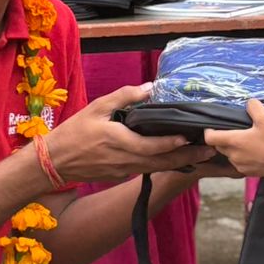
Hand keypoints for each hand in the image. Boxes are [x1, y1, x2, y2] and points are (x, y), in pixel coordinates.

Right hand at [45, 84, 206, 183]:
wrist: (54, 162)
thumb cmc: (73, 133)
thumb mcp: (96, 107)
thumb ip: (124, 97)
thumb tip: (149, 88)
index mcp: (120, 142)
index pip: (152, 146)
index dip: (173, 143)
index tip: (191, 138)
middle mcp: (126, 160)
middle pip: (163, 162)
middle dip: (188, 157)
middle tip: (210, 151)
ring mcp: (124, 170)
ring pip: (157, 168)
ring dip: (180, 163)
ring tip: (200, 156)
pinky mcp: (120, 174)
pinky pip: (147, 170)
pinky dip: (164, 165)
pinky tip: (175, 159)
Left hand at [203, 99, 263, 177]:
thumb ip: (254, 107)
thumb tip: (249, 103)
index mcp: (234, 141)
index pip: (210, 138)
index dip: (209, 131)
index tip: (213, 127)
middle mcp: (234, 155)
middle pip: (219, 146)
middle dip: (223, 139)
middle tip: (234, 131)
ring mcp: (241, 166)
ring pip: (230, 155)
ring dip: (234, 149)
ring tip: (247, 141)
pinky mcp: (249, 173)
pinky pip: (240, 164)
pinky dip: (243, 157)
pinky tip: (254, 152)